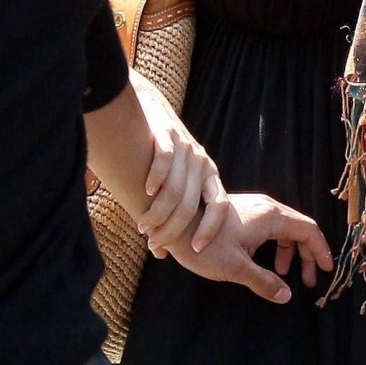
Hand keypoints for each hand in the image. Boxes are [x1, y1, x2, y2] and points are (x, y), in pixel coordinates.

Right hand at [129, 68, 228, 255]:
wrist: (150, 109)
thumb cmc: (160, 158)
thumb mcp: (176, 181)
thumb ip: (172, 213)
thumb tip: (161, 255)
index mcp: (209, 175)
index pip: (221, 206)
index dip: (210, 229)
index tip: (197, 249)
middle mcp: (202, 162)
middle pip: (191, 205)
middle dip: (173, 229)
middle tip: (155, 241)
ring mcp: (185, 148)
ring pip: (174, 190)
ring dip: (158, 212)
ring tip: (143, 226)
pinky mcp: (167, 134)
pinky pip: (163, 161)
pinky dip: (155, 180)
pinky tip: (145, 193)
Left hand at [169, 193, 333, 302]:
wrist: (174, 223)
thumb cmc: (204, 245)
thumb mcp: (236, 268)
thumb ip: (264, 281)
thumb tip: (286, 295)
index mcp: (271, 216)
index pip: (309, 230)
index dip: (321, 250)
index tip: (326, 270)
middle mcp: (266, 207)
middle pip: (299, 228)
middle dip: (307, 254)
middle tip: (309, 280)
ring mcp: (254, 207)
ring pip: (284, 228)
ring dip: (290, 251)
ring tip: (284, 273)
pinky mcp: (242, 212)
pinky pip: (270, 227)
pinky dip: (275, 245)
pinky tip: (264, 262)